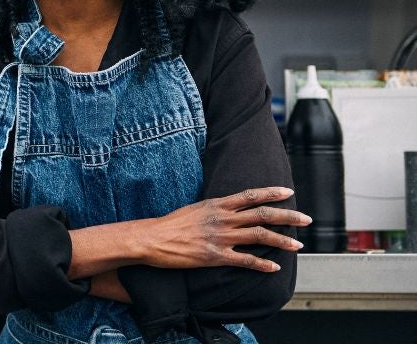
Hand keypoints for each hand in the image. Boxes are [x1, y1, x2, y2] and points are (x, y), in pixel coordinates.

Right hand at [139, 186, 309, 271]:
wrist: (152, 238)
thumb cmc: (171, 224)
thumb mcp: (194, 208)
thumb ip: (215, 209)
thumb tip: (229, 209)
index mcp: (217, 204)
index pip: (251, 195)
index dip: (272, 193)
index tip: (289, 193)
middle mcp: (223, 218)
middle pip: (262, 215)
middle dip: (288, 217)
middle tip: (306, 219)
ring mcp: (221, 238)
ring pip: (259, 236)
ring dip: (282, 241)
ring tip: (298, 245)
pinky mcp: (215, 256)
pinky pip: (245, 260)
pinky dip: (262, 264)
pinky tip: (274, 267)